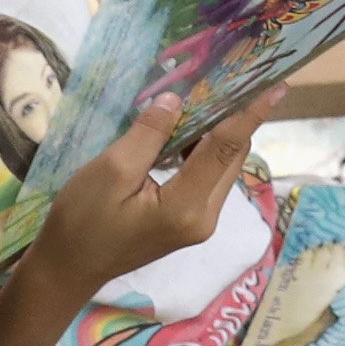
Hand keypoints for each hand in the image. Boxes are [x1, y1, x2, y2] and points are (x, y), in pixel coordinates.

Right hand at [26, 95, 273, 303]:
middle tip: (226, 78)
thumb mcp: (111, 171)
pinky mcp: (190, 223)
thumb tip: (176, 101)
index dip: (250, 113)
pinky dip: (202, 151)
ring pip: (222, 167)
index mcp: (187, 206)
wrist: (67, 268)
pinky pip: (207, 178)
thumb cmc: (82, 221)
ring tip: (201, 98)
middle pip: (232, 157)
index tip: (277, 86)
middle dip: (233, 117)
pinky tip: (182, 132)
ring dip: (216, 133)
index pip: (226, 148)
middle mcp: (205, 217)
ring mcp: (200, 223)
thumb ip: (149, 135)